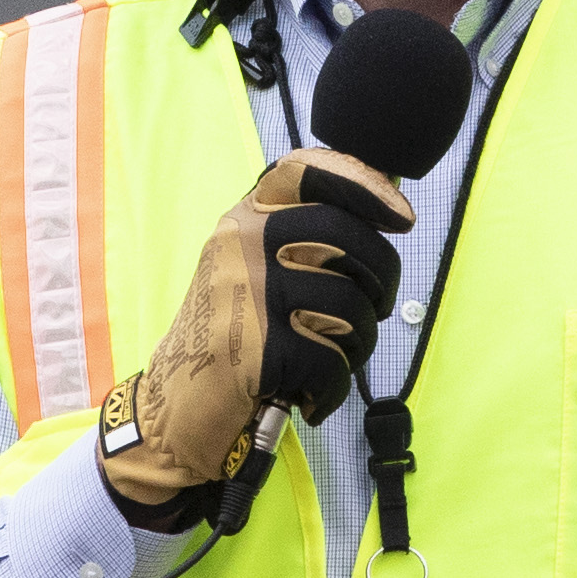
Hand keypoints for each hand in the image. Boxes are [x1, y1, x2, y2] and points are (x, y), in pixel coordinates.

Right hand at [95, 151, 406, 525]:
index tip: (401, 216)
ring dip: (358, 343)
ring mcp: (246, 293)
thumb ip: (303, 239)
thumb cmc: (233, 337)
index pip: (308, 171)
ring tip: (333, 359)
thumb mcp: (254, 270)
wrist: (176, 406)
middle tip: (377, 308)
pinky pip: (331, 361)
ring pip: (349, 304)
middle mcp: (241, 244)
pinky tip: (313, 396)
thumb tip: (385, 211)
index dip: (365, 184)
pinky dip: (333, 388)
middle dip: (382, 277)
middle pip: (346, 237)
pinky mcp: (255, 347)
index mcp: (244, 219)